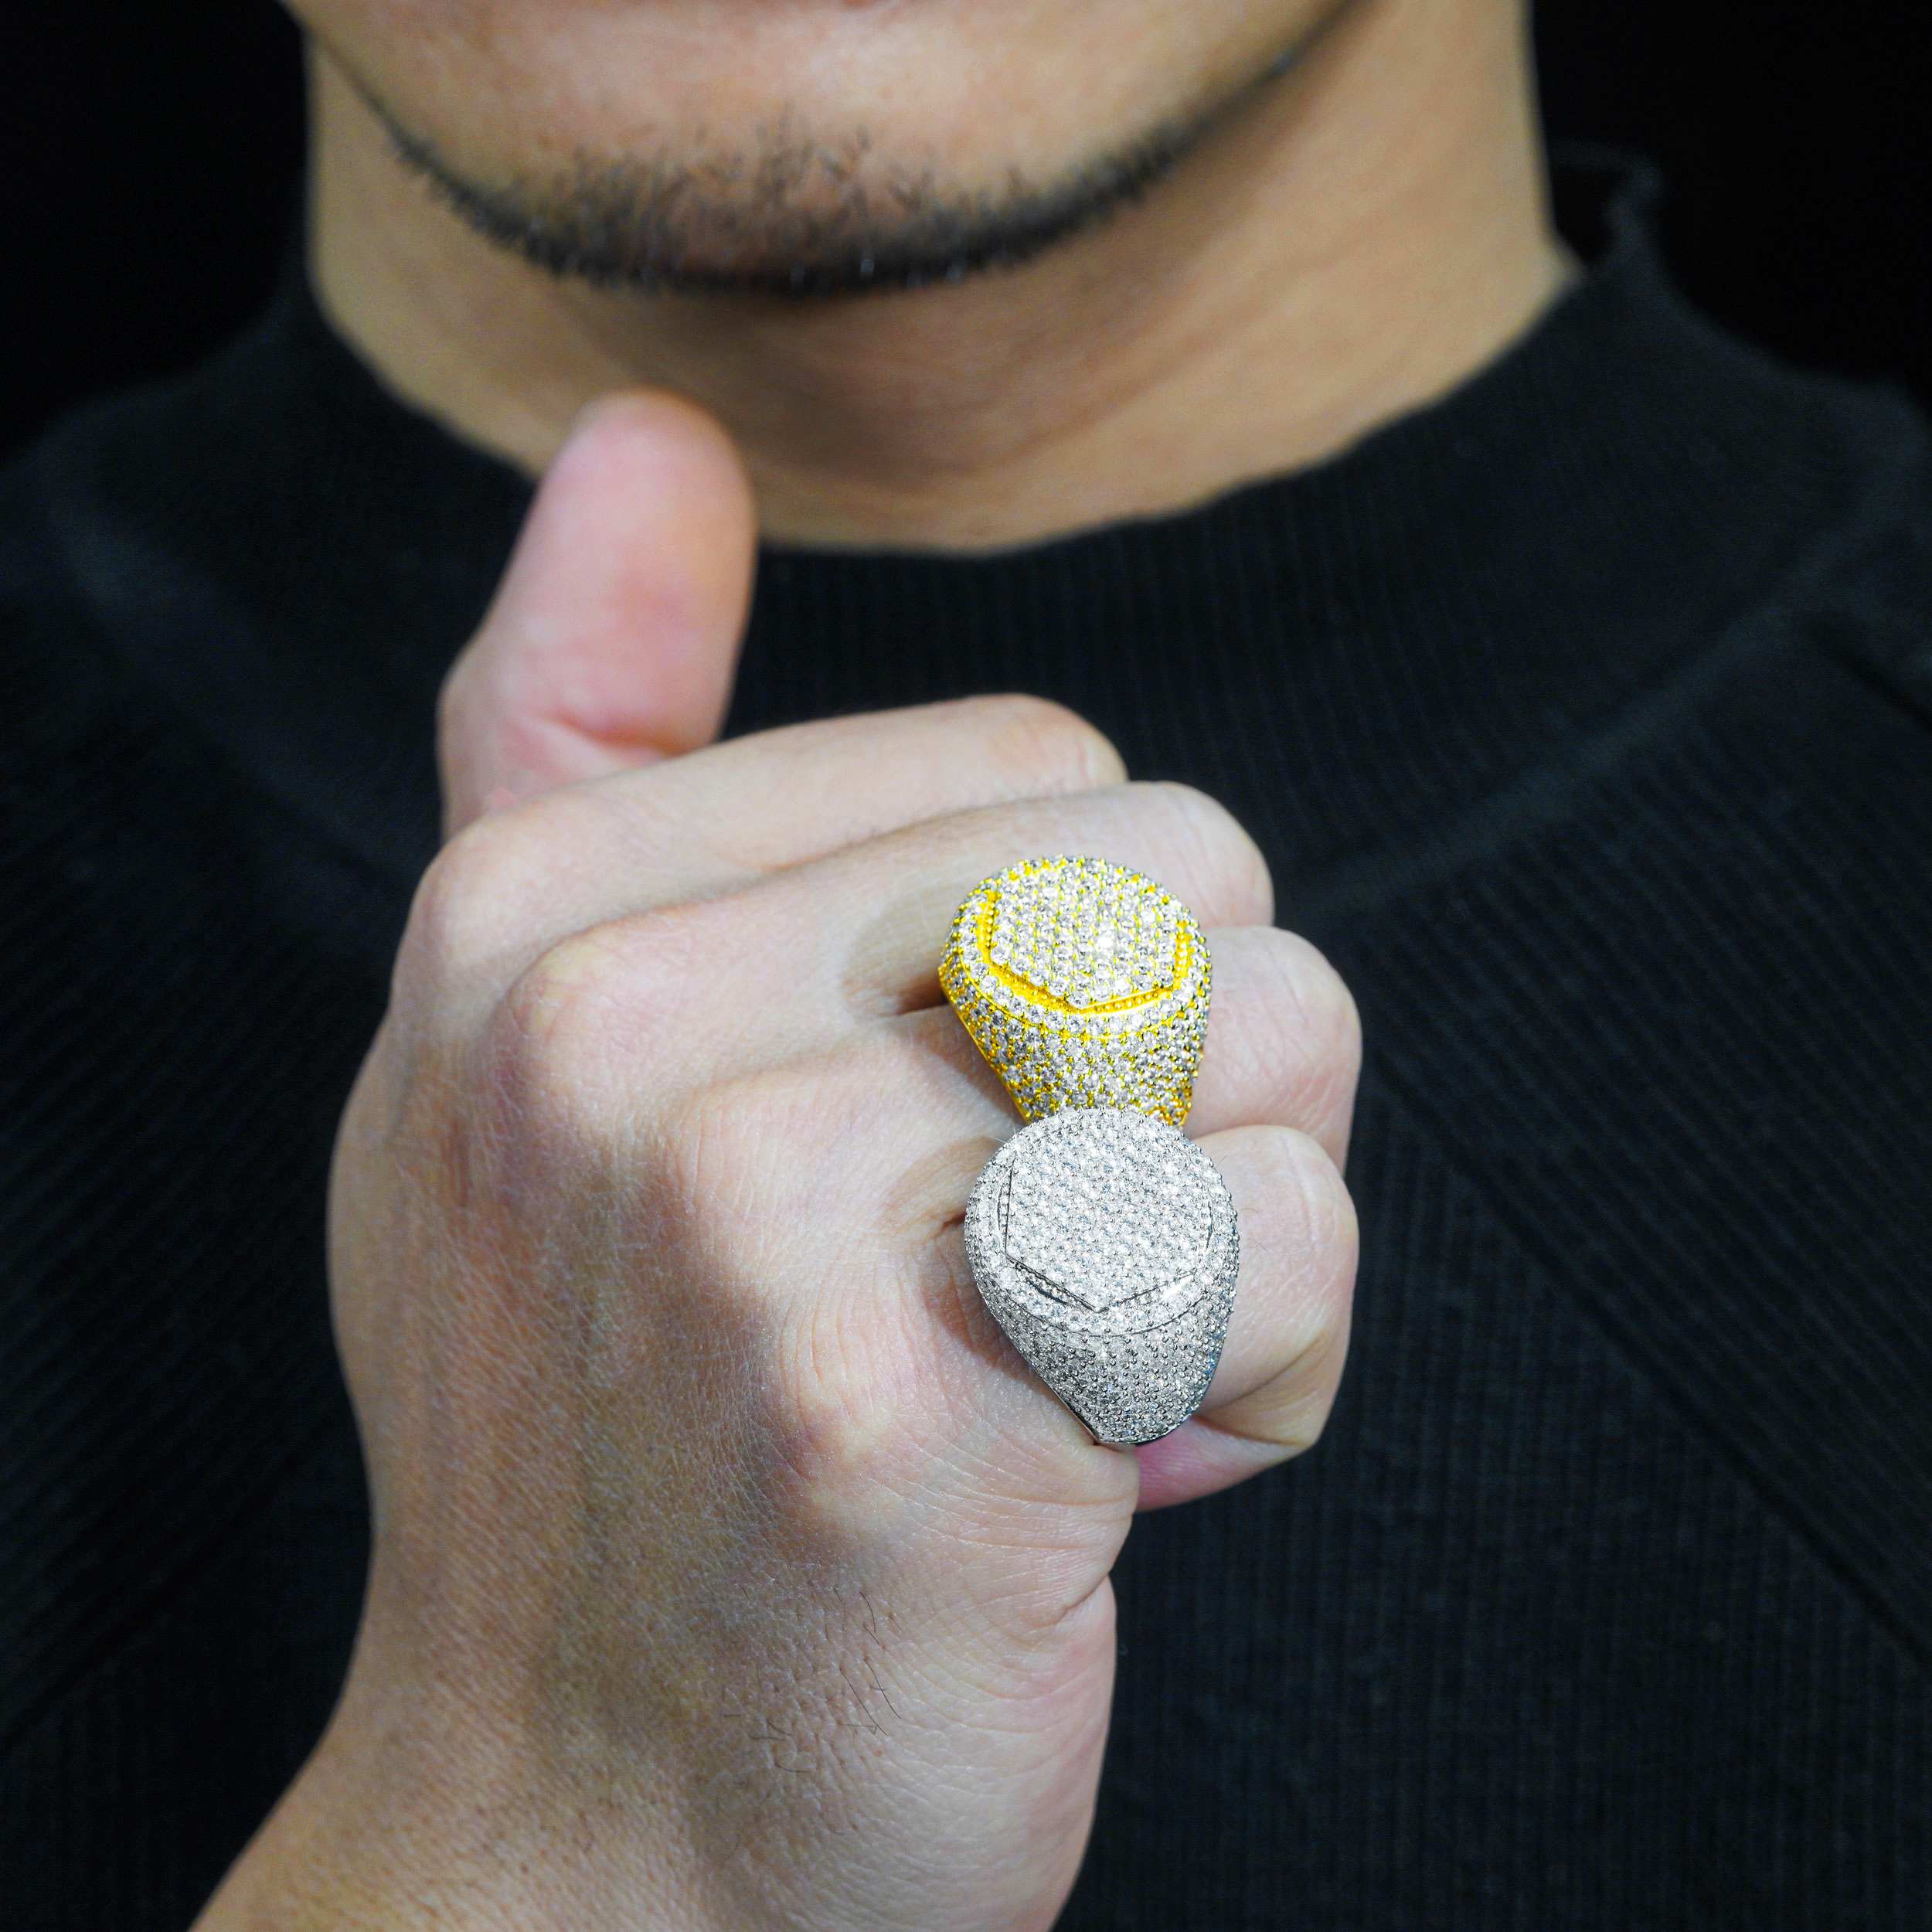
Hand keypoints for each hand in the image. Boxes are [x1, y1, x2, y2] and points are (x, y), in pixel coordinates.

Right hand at [197, 398, 1360, 1931]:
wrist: (591, 1825)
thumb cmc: (606, 1416)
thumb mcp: (519, 1054)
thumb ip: (580, 735)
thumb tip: (639, 440)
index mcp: (534, 910)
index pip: (1046, 760)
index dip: (1053, 960)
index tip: (928, 1134)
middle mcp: (614, 1032)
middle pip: (1186, 873)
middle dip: (1172, 1074)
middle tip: (1019, 1254)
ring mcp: (749, 1222)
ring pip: (1277, 1037)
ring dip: (1231, 1219)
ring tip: (1065, 1352)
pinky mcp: (912, 1423)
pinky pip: (1287, 1244)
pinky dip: (1270, 1368)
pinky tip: (1117, 1467)